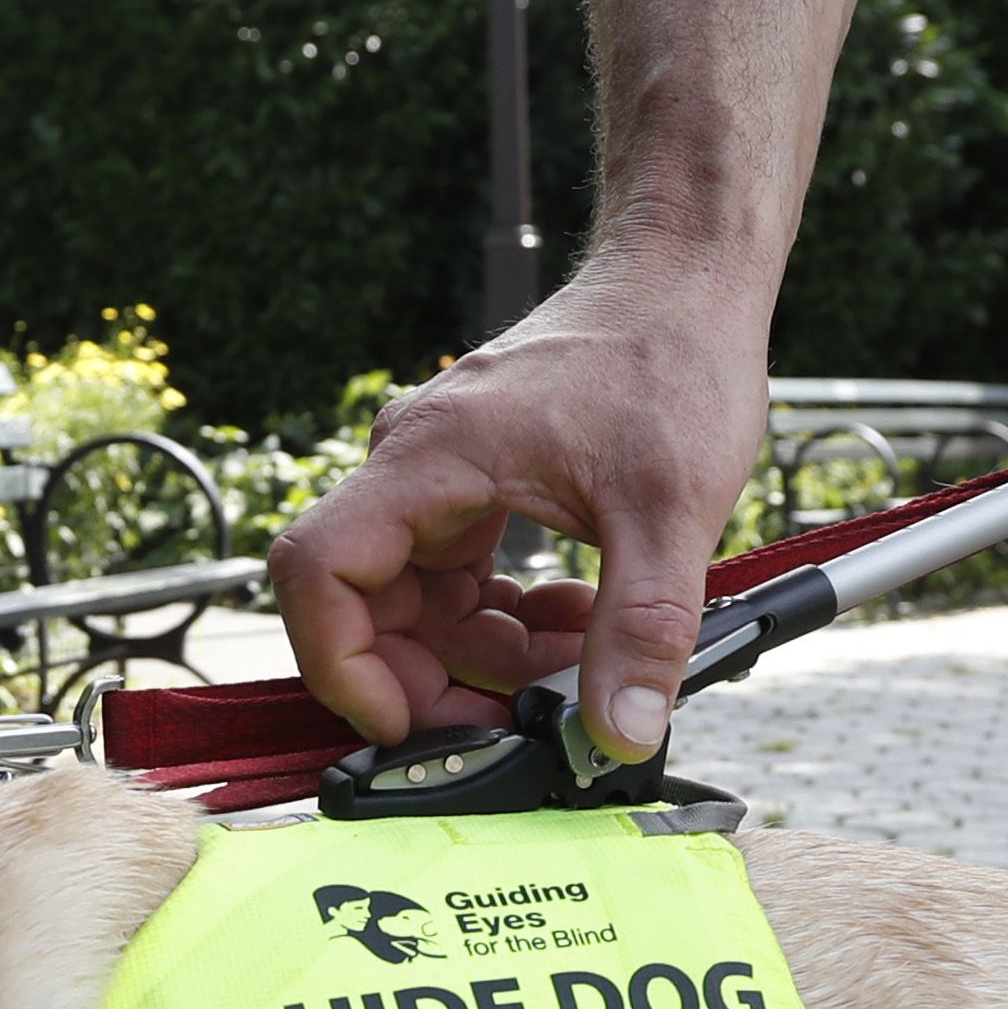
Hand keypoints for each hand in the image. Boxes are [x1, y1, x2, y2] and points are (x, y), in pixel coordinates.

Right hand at [268, 253, 776, 756]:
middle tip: (520, 719)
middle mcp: (417, 466)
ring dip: (492, 657)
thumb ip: (642, 629)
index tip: (405, 726)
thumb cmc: (671, 353)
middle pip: (368, 606)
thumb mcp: (671, 511)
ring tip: (586, 663)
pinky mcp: (476, 489)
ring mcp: (443, 479)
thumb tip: (621, 733)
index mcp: (431, 458)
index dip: (342, 665)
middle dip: (438, 679)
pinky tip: (583, 626)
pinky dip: (512, 623)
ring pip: (424, 606)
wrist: (687, 276)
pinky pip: (463, 583)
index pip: (320, 571)